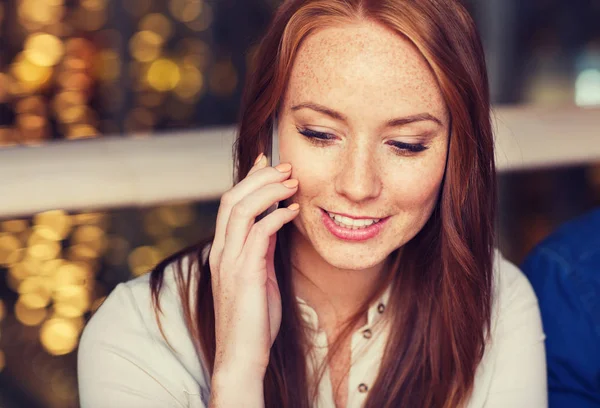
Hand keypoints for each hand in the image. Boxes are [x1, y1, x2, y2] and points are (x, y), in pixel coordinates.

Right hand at [208, 153, 299, 377]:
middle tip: (287, 168)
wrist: (242, 354)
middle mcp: (222, 251)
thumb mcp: (258, 276)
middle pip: (233, 198)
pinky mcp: (244, 273)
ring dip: (269, 190)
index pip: (230, 203)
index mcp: (223, 251)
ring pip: (242, 209)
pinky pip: (259, 233)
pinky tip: (293, 211)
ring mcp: (230, 261)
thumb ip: (261, 249)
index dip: (249, 178)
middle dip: (260, 177)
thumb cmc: (253, 318)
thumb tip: (274, 223)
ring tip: (292, 182)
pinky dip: (277, 216)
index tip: (268, 162)